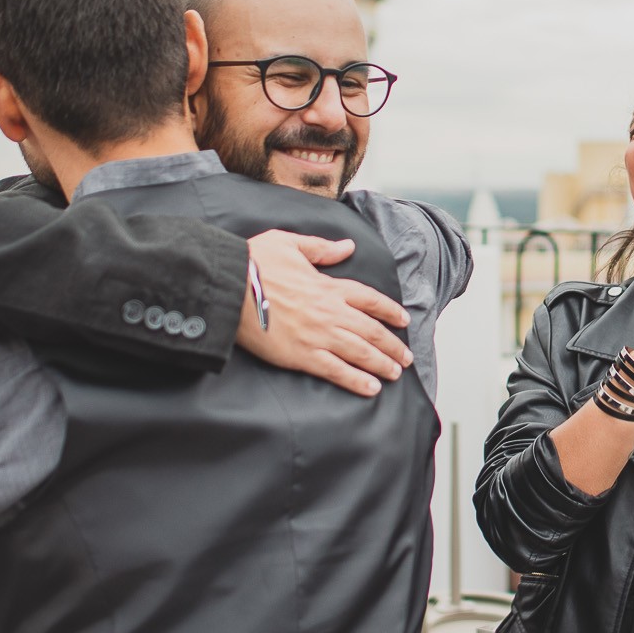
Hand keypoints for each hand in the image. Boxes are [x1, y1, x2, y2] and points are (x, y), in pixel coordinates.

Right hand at [236, 230, 412, 397]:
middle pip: (372, 331)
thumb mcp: (289, 243)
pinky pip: (336, 371)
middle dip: (392, 346)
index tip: (403, 320)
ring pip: (360, 353)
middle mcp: (330, 312)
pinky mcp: (301, 356)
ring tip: (395, 373)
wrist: (228, 286)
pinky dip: (356, 381)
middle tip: (405, 358)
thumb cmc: (253, 262)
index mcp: (329, 286)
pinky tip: (371, 389)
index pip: (371, 300)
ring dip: (382, 364)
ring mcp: (318, 335)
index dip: (390, 311)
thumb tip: (347, 246)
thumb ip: (322, 248)